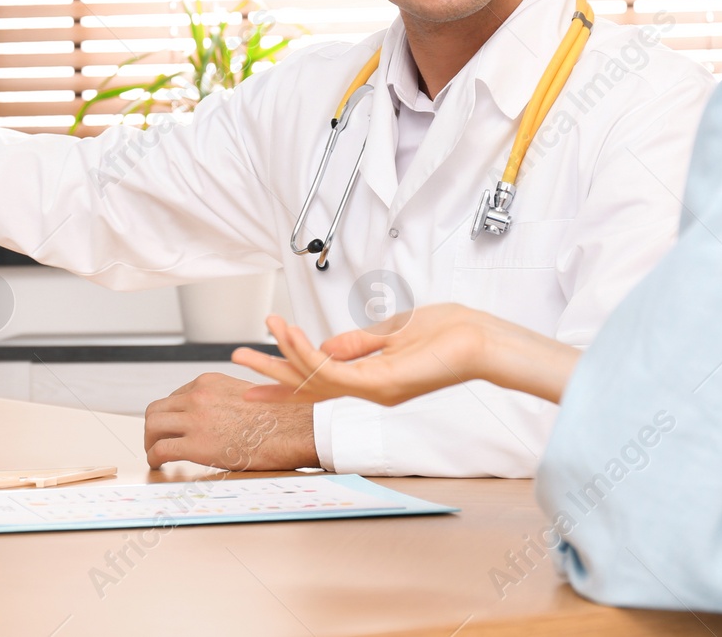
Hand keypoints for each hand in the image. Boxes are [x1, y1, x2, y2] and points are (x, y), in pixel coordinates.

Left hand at [143, 373, 316, 470]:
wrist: (293, 431)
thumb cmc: (279, 418)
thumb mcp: (247, 394)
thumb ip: (225, 400)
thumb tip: (219, 416)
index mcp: (210, 381)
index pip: (176, 396)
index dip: (172, 415)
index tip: (174, 427)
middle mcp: (198, 395)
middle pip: (157, 408)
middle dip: (154, 426)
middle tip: (156, 440)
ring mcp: (194, 418)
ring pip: (152, 425)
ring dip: (150, 441)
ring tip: (155, 453)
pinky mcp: (195, 444)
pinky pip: (161, 449)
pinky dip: (154, 458)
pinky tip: (159, 465)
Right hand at [231, 307, 579, 407]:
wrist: (483, 341)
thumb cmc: (450, 333)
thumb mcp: (394, 331)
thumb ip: (358, 341)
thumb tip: (326, 347)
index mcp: (372, 378)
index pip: (320, 380)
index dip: (286, 378)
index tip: (254, 378)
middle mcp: (369, 389)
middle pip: (309, 385)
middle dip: (272, 374)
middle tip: (237, 360)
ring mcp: (374, 390)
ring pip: (315, 379)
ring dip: (283, 356)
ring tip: (258, 337)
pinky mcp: (380, 385)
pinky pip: (333, 371)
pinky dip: (307, 352)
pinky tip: (290, 334)